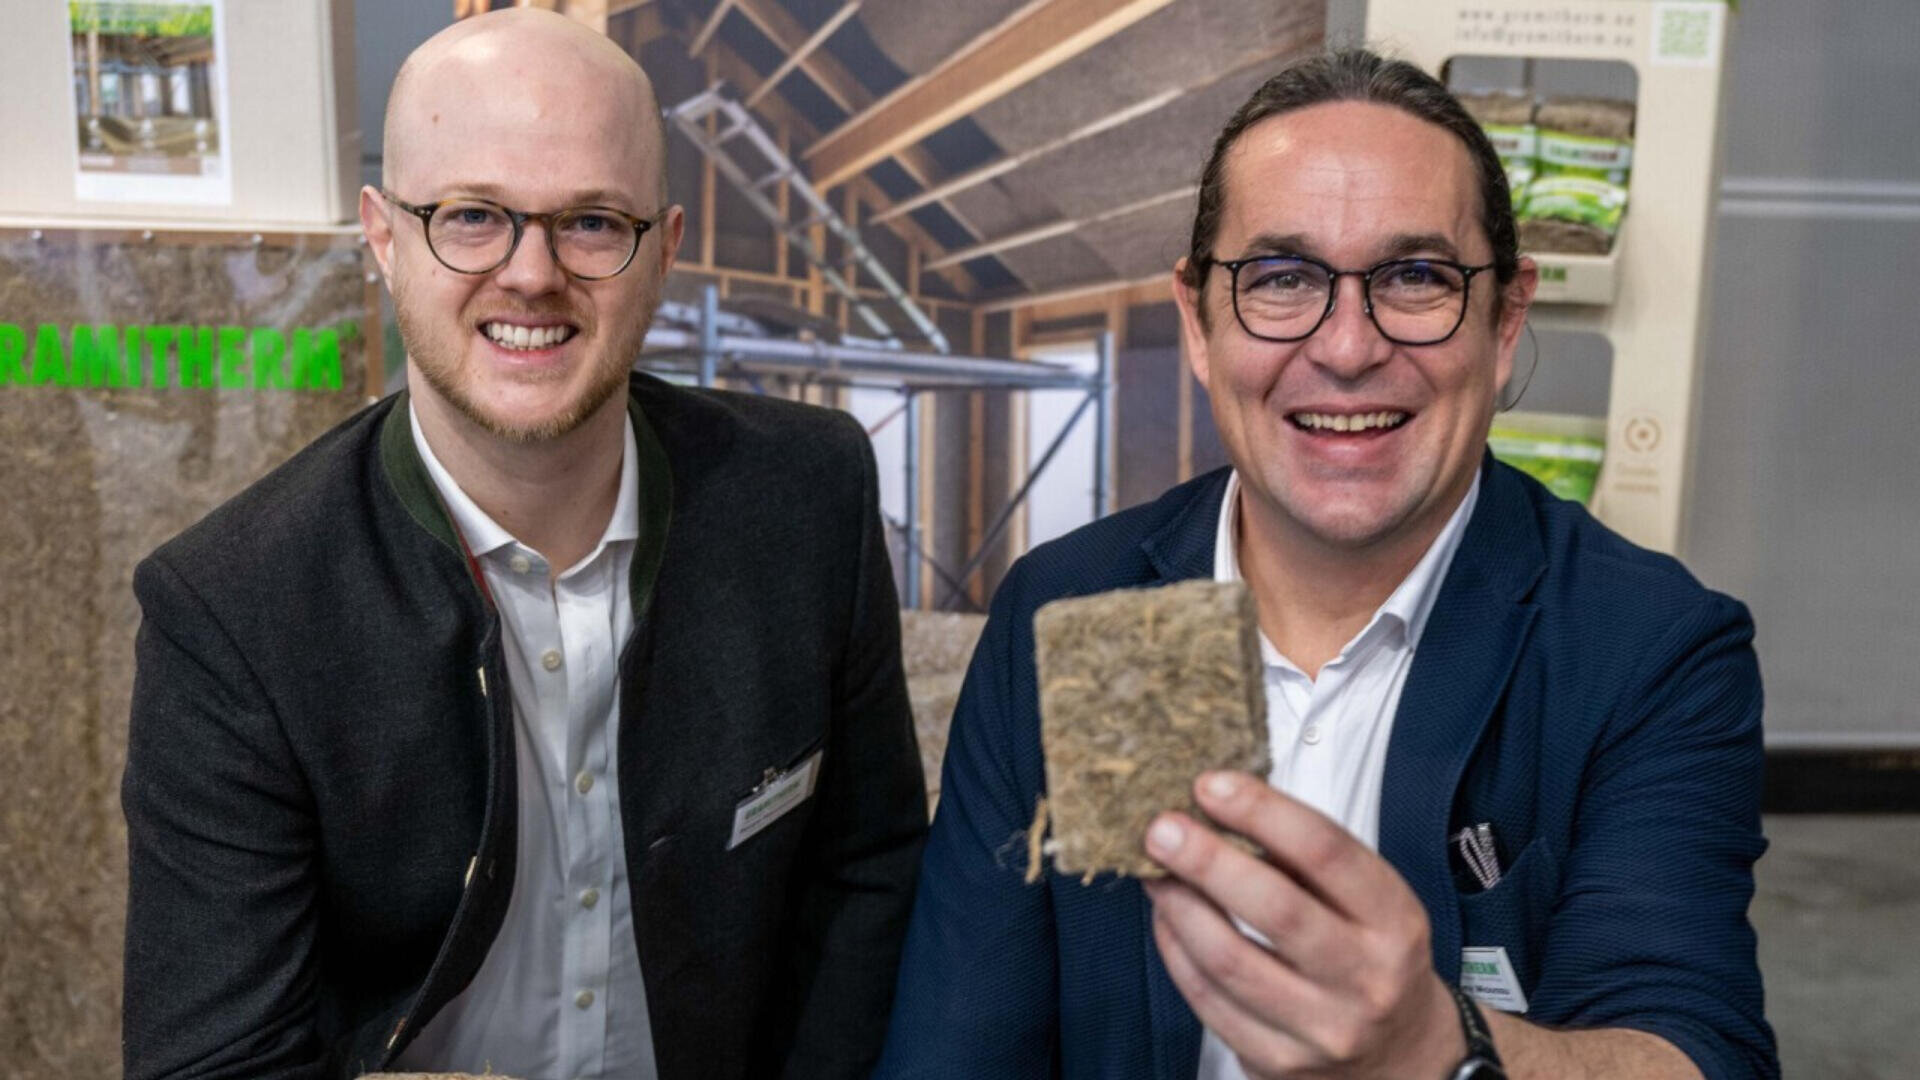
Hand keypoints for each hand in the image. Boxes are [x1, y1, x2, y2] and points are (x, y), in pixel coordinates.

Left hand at [1142, 771, 1465, 1079]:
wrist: (1400, 1057)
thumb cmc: (1370, 956)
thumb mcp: (1368, 901)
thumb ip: (1304, 858)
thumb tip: (1217, 808)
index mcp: (1394, 921)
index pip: (1326, 852)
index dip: (1262, 812)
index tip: (1211, 785)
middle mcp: (1364, 979)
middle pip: (1276, 910)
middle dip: (1208, 861)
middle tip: (1161, 828)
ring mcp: (1320, 1028)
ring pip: (1229, 960)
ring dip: (1179, 905)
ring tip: (1154, 869)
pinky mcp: (1277, 1062)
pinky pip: (1208, 999)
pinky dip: (1176, 950)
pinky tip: (1167, 916)